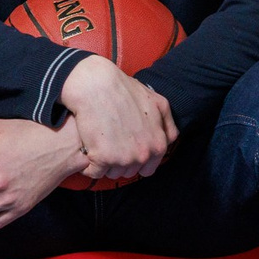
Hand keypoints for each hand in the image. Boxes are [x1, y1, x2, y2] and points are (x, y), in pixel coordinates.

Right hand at [59, 56, 175, 182]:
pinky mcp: (102, 158)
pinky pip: (94, 172)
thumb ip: (167, 125)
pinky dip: (89, 165)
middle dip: (120, 161)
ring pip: (112, 173)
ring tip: (99, 143)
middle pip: (129, 171)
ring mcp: (123, 158)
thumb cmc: (126, 91)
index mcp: (158, 145)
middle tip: (110, 142)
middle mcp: (144, 155)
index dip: (136, 160)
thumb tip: (169, 141)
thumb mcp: (158, 103)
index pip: (148, 169)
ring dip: (105, 164)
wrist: (96, 86)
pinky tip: (88, 149)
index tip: (125, 149)